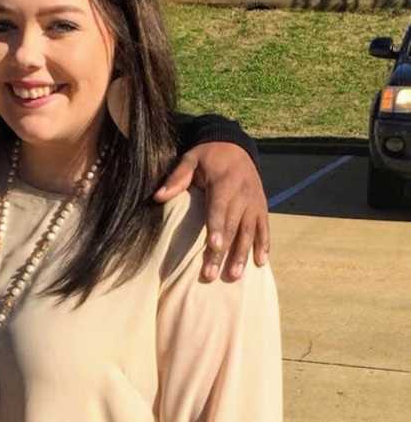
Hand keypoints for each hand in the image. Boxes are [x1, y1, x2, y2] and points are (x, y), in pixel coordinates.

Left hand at [154, 142, 268, 281]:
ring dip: (242, 255)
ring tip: (235, 276)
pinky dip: (264, 245)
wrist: (235, 145)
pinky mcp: (261, 206)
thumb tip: (157, 196)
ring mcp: (254, 202)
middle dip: (223, 252)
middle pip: (232, 227)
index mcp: (224, 183)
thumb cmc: (208, 156)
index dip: (217, 228)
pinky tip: (261, 262)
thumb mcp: (190, 159)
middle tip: (212, 275)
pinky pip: (264, 228)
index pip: (219, 209)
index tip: (214, 247)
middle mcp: (243, 194)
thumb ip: (176, 178)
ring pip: (250, 232)